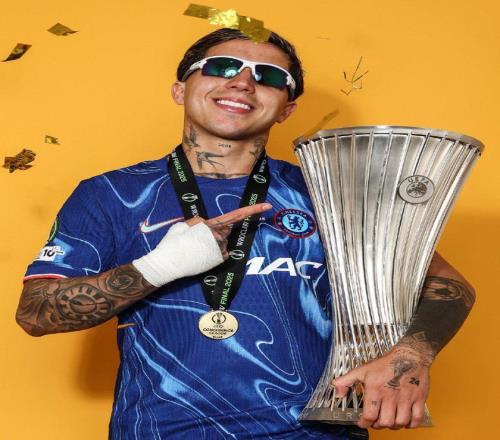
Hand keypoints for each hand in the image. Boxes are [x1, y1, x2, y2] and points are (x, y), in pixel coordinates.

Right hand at [133, 203, 271, 285]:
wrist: (167, 263)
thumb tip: (207, 224)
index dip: (253, 211)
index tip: (267, 206)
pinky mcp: (219, 259)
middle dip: (215, 234)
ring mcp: (220, 248)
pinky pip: (221, 253)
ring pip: (222, 243)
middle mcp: (218, 235)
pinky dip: (214, 254)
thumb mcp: (183, 225)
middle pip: (224, 231)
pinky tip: (200, 256)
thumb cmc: (172, 243)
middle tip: (196, 241)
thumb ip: (198, 222)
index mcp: (209, 224)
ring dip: (212, 245)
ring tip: (195, 250)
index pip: (236, 215)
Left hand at [332, 347, 430, 429]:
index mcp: (375, 389)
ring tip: (389, 420)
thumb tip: (335, 389)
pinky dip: (411, 425)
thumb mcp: (362, 370)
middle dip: (379, 425)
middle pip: (385, 422)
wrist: (409, 356)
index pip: (369, 415)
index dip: (364, 423)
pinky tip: (405, 420)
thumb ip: (347, 380)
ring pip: (400, 422)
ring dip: (394, 426)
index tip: (362, 423)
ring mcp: (406, 398)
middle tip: (376, 421)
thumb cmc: (385, 363)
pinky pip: (416, 419)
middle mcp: (390, 395)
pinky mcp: (419, 399)